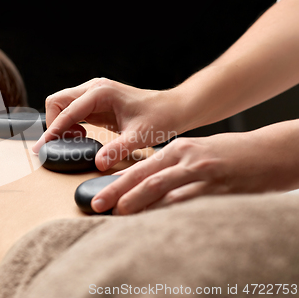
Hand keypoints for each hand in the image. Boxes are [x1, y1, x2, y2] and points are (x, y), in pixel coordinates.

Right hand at [33, 78, 184, 170]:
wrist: (173, 108)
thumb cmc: (160, 118)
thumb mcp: (139, 136)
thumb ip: (117, 149)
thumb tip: (98, 163)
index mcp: (100, 93)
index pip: (66, 111)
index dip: (52, 131)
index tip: (41, 148)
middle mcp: (93, 88)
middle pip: (56, 102)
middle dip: (53, 124)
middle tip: (64, 144)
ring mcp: (93, 94)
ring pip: (61, 105)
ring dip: (61, 124)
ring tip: (77, 140)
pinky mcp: (95, 102)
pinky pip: (72, 111)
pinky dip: (70, 124)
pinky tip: (83, 136)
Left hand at [91, 123, 298, 214]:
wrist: (271, 151)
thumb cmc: (232, 155)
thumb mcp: (197, 154)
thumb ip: (173, 168)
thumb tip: (148, 187)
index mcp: (179, 149)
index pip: (142, 167)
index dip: (118, 181)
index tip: (99, 194)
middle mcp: (186, 157)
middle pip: (145, 175)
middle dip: (118, 191)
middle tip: (98, 204)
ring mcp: (202, 171)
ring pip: (163, 187)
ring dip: (139, 201)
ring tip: (119, 212)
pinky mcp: (219, 186)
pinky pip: (189, 200)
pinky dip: (169, 210)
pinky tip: (156, 220)